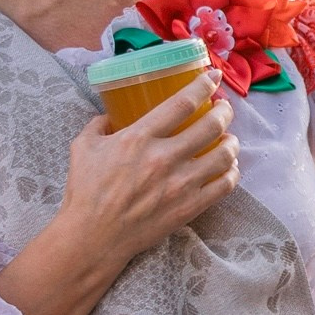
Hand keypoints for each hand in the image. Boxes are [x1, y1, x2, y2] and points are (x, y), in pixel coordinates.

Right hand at [59, 96, 239, 269]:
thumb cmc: (86, 191)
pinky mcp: (189, 207)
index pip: (182, 103)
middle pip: (211, 126)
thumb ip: (99, 125)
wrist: (94, 236)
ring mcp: (180, 185)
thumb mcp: (83, 147)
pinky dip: (231, 172)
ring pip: (224, 155)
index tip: (212, 77)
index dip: (203, 85)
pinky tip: (227, 167)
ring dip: (231, 141)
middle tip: (223, 108)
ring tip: (228, 137)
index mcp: (138, 138)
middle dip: (224, 112)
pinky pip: (224, 185)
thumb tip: (112, 114)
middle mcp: (164, 158)